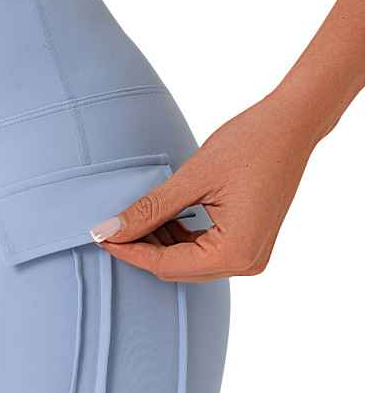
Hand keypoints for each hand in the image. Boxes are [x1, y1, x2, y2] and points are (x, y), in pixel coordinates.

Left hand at [90, 92, 318, 281]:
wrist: (293, 124)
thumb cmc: (249, 143)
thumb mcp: (191, 178)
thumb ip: (149, 210)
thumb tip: (107, 231)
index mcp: (235, 253)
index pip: (165, 264)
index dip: (128, 251)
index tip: (99, 236)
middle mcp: (246, 263)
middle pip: (176, 269)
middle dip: (142, 248)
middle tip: (111, 226)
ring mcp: (250, 256)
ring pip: (187, 262)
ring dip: (158, 243)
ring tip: (135, 217)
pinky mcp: (249, 243)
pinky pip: (203, 251)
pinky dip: (179, 238)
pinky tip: (161, 217)